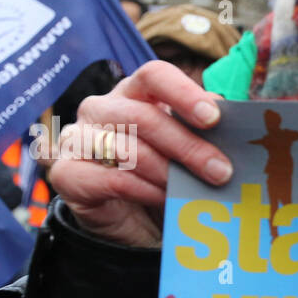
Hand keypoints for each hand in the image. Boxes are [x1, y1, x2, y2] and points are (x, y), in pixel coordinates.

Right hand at [50, 61, 231, 247]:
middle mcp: (101, 109)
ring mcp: (78, 138)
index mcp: (134, 93)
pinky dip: (143, 190)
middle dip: (188, 146)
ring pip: (126, 148)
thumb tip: (230, 115)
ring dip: (167, 172)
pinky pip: (110, 178)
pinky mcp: (67, 173)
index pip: (154, 75)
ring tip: (194, 191)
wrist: (130, 222)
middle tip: (221, 172)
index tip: (214, 118)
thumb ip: (204, 131)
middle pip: (143, 116)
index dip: (184, 93)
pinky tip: (164, 199)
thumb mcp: (187, 152)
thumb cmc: (162, 177)